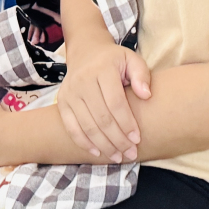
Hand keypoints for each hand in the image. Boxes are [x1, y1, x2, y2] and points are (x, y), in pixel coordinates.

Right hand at [55, 41, 150, 162]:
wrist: (86, 51)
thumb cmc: (114, 60)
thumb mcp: (132, 59)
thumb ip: (141, 75)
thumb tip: (146, 95)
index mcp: (102, 69)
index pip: (115, 102)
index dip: (126, 123)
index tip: (137, 138)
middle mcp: (83, 81)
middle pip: (101, 118)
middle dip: (117, 139)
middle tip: (130, 153)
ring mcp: (70, 93)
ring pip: (87, 126)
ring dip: (103, 145)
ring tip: (118, 157)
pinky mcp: (62, 102)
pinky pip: (71, 127)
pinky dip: (84, 143)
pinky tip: (97, 152)